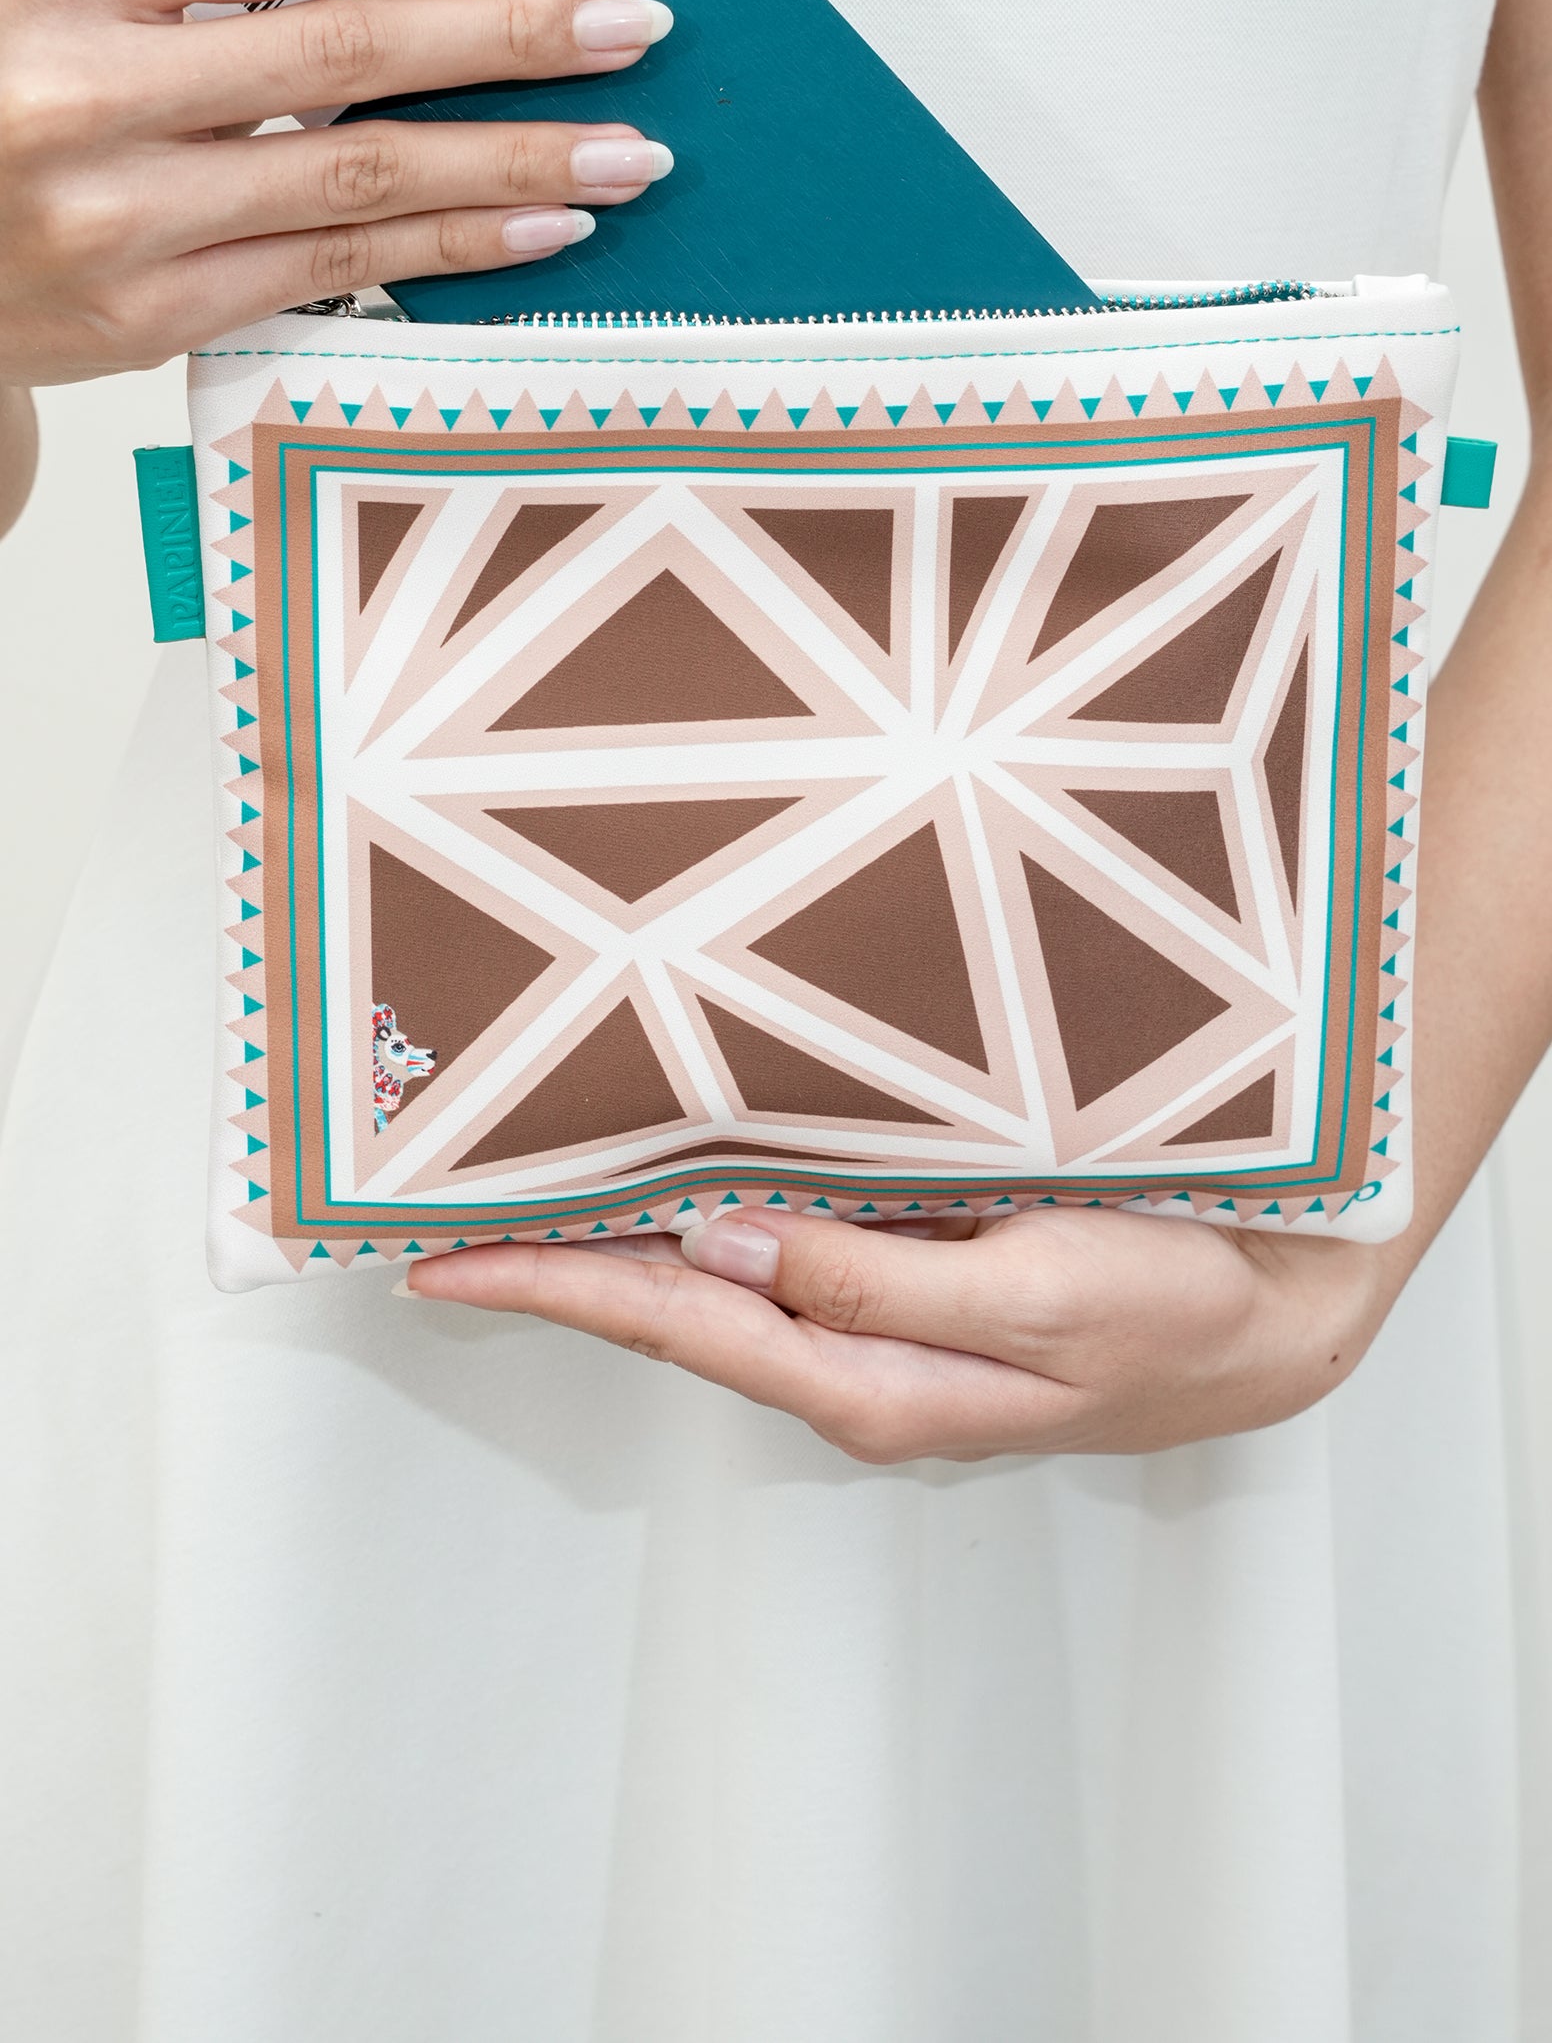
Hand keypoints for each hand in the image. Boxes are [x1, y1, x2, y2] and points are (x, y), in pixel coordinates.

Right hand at [0, 0, 673, 385]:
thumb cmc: (14, 83)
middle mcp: (94, 87)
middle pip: (357, 50)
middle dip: (518, 37)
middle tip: (637, 28)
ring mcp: (121, 214)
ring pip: (361, 177)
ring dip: (516, 161)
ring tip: (628, 150)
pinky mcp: (148, 316)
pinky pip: (335, 272)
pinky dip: (451, 248)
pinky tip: (541, 231)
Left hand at [398, 1202, 1398, 1460]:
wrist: (1277, 1318)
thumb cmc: (1174, 1308)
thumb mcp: (1041, 1299)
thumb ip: (883, 1284)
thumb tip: (726, 1245)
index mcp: (870, 1379)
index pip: (678, 1323)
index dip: (556, 1287)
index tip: (446, 1262)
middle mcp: (854, 1361)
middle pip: (675, 1309)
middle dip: (560, 1264)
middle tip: (447, 1212)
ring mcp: (881, 1328)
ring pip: (721, 1281)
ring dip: (625, 1240)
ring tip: (525, 1187)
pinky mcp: (913, 1286)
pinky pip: (782, 1254)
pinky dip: (712, 1217)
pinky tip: (677, 1179)